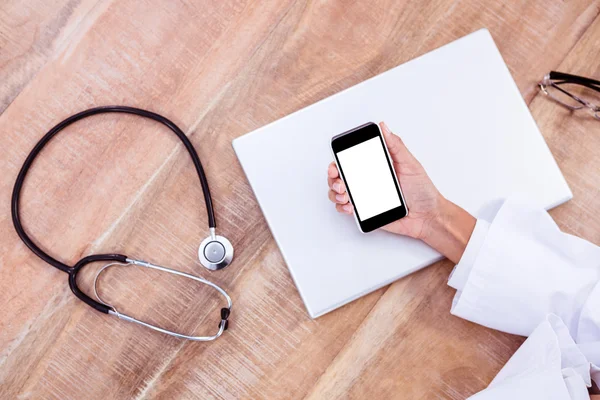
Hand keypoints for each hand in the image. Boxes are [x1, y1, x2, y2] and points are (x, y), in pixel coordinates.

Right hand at [327, 122, 475, 262]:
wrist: (428, 217)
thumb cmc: (423, 192)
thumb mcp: (410, 164)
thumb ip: (396, 146)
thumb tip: (384, 128)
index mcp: (376, 167)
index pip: (351, 160)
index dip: (339, 160)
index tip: (337, 163)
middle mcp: (367, 181)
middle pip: (339, 176)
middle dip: (333, 177)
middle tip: (340, 181)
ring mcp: (365, 197)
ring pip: (338, 192)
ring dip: (335, 192)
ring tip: (344, 194)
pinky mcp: (366, 212)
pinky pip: (346, 209)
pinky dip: (342, 207)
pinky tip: (349, 206)